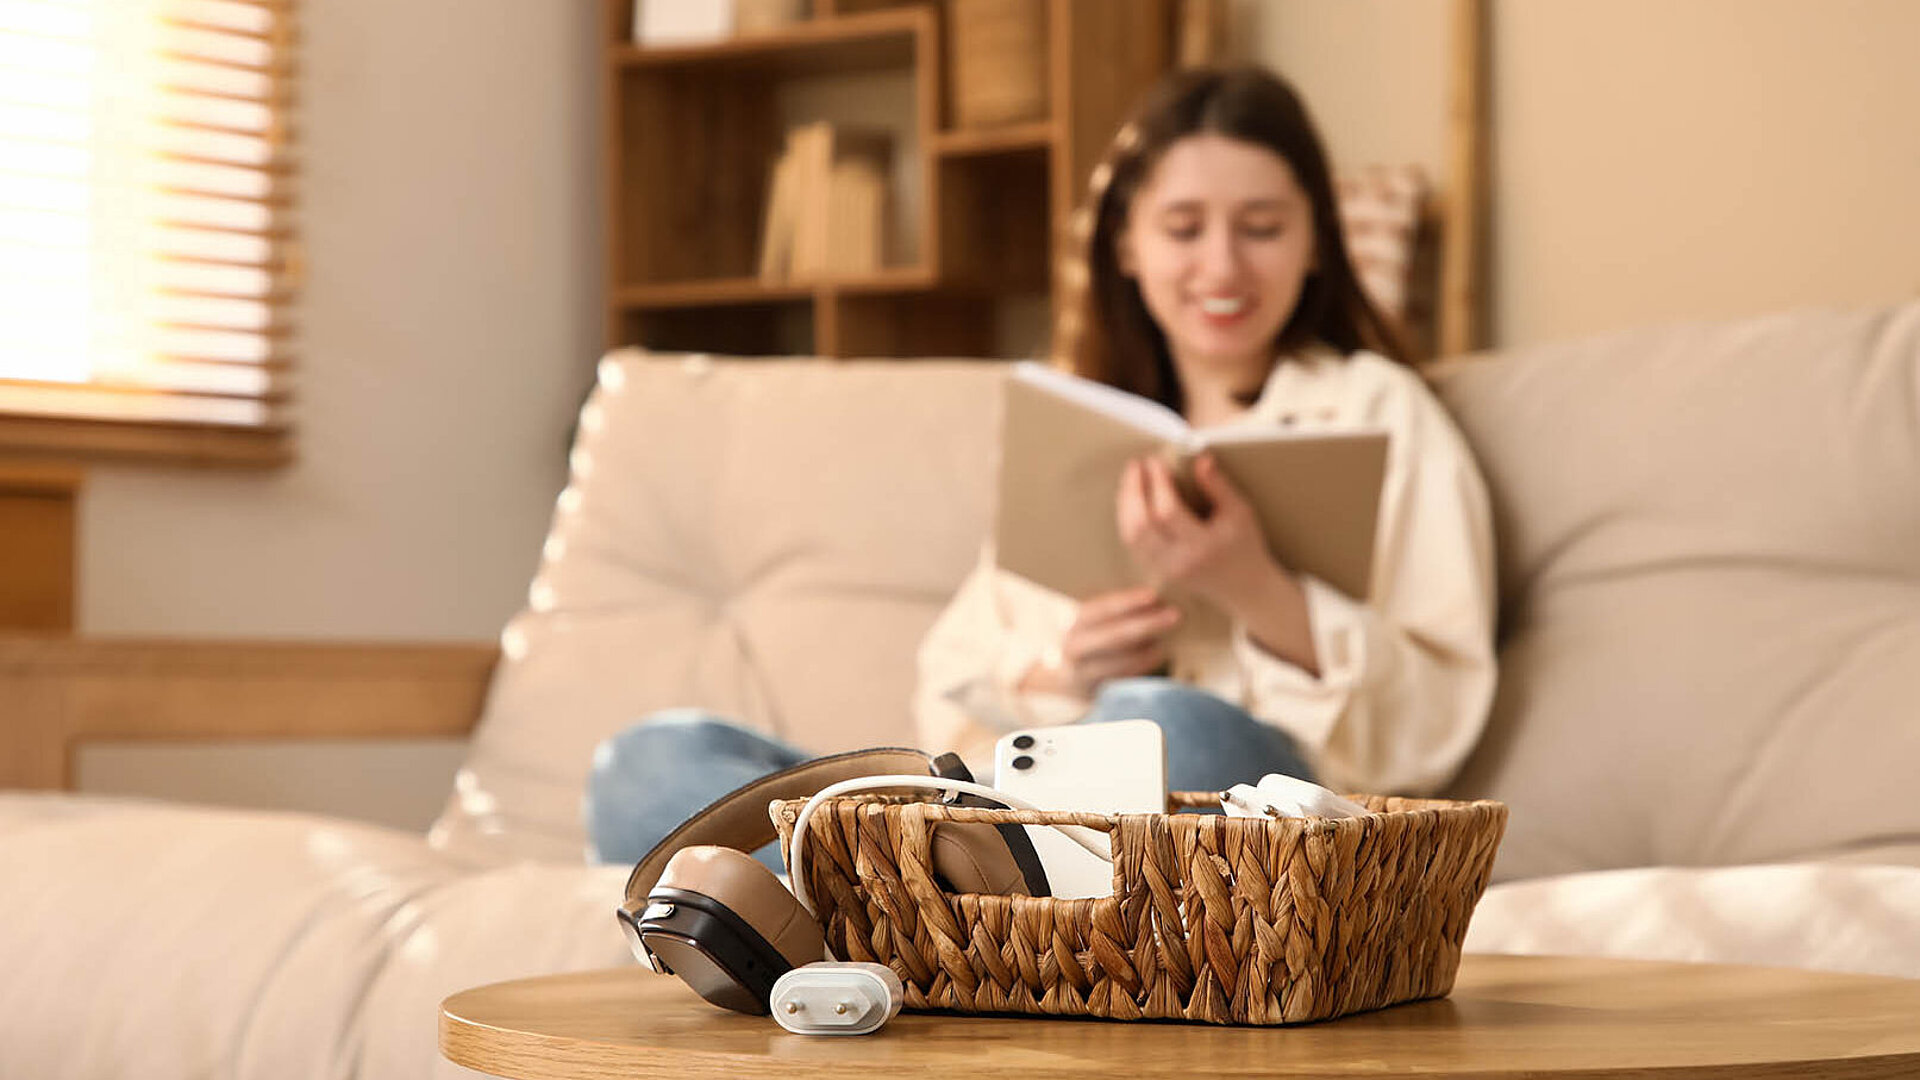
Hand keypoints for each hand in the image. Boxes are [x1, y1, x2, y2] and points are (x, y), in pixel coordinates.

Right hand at [1018, 585, 1180, 699]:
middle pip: (1114, 636)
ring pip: (1120, 660)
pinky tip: (1160, 652)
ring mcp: (1083, 671)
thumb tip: (1157, 600)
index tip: (1154, 595)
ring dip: (1149, 647)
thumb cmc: (1093, 638)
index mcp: (1076, 622)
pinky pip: (1123, 676)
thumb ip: (1121, 611)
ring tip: (1171, 634)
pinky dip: (1143, 663)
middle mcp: (1075, 646)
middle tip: (1175, 615)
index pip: (1103, 609)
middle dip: (1147, 624)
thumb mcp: (1098, 621)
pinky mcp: (1094, 688)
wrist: (1067, 676)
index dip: (1128, 601)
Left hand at [1116, 452, 1285, 617]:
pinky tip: (1133, 499)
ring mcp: (1165, 570)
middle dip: (1133, 490)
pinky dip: (1128, 519)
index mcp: (1203, 546)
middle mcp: (1179, 562)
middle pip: (1141, 525)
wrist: (1244, 586)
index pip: (1167, 512)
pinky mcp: (1158, 572)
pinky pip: (1133, 544)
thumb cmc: (1245, 545)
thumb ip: (1218, 485)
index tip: (1156, 461)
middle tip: (1136, 464)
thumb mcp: (1239, 511)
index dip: (1157, 484)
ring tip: (1132, 478)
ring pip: (1131, 535)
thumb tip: (1200, 459)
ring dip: (1126, 503)